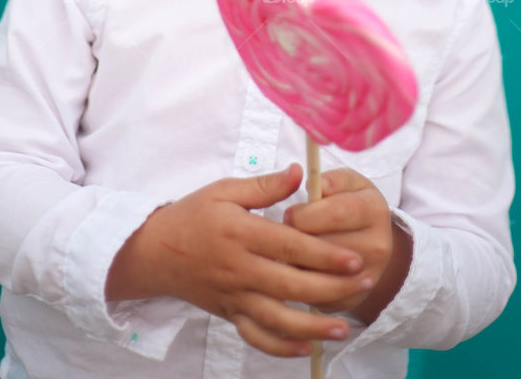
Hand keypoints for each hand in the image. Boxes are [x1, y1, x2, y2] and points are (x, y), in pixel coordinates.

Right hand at [104, 162, 369, 358]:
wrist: (154, 251)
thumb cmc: (192, 215)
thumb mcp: (224, 190)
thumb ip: (264, 186)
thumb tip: (299, 174)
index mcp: (240, 233)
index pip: (290, 247)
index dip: (325, 254)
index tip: (355, 258)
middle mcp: (239, 269)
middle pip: (292, 285)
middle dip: (332, 287)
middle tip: (366, 282)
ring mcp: (234, 296)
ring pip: (278, 319)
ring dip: (313, 326)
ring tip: (343, 327)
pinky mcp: (229, 314)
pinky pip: (257, 337)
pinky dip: (281, 346)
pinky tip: (305, 346)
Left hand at [283, 167, 398, 315]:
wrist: (369, 245)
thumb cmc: (349, 205)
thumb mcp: (347, 183)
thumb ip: (332, 179)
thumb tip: (317, 184)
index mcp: (374, 209)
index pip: (337, 212)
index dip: (306, 213)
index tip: (289, 214)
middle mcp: (378, 245)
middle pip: (326, 245)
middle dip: (298, 240)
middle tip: (286, 235)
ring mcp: (369, 277)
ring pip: (319, 273)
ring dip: (297, 263)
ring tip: (292, 252)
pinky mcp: (354, 300)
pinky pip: (318, 295)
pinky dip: (302, 285)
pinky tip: (298, 272)